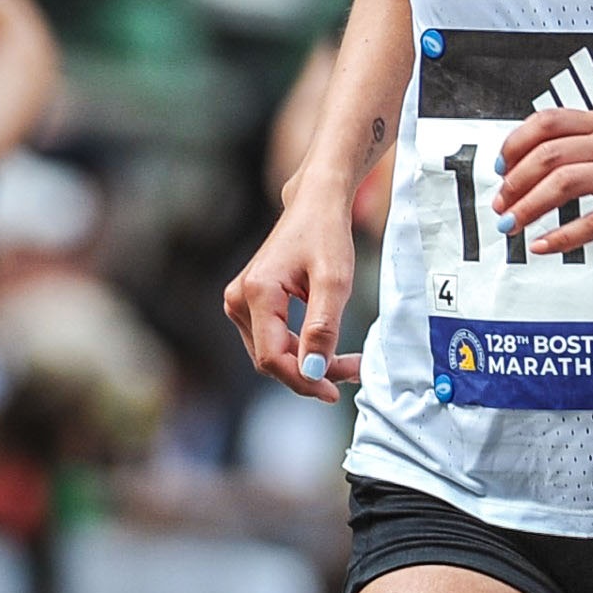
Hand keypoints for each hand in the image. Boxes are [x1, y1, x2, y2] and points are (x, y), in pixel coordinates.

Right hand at [221, 183, 360, 399]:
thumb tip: (312, 370)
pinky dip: (300, 350)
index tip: (334, 390)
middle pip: (270, 358)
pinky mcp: (249, 304)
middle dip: (310, 373)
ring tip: (347, 364)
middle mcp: (239, 300)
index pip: (272, 356)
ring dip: (306, 364)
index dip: (302, 380)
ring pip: (272, 352)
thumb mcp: (334, 280)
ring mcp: (240, 302)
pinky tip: (327, 351)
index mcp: (256, 293)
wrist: (315, 202)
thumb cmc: (326, 233)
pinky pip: (272, 340)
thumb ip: (322, 327)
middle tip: (352, 372)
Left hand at [499, 109, 592, 254]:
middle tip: (501, 204)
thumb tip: (534, 167)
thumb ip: (586, 150)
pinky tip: (546, 245)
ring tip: (513, 224)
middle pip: (548, 154)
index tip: (500, 167)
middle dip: (515, 182)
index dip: (515, 144)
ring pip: (564, 184)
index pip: (548, 122)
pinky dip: (562, 236)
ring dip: (529, 207)